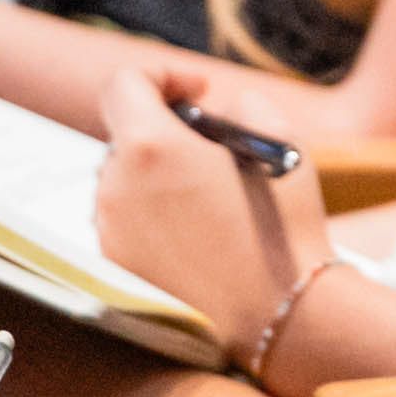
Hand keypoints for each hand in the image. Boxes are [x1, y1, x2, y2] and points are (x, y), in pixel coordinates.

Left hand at [88, 67, 331, 371]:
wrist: (281, 320)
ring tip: (210, 196)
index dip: (163, 76)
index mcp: (150, 148)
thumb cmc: (284, 231)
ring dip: (157, 177)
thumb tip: (221, 105)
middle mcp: (115, 188)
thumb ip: (243, 105)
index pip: (125, 84)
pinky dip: (153, 217)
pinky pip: (125, 225)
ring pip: (122, 183)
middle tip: (213, 147)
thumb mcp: (281, 143)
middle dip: (165, 132)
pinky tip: (198, 235)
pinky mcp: (116, 270)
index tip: (199, 92)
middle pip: (125, 136)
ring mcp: (110, 233)